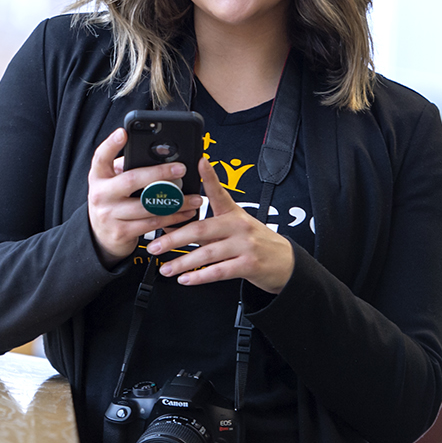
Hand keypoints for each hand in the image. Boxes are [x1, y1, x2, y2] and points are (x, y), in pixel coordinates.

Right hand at [86, 127, 204, 265]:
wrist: (102, 236)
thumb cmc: (114, 202)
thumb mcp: (112, 183)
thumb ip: (128, 169)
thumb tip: (159, 155)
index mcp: (98, 177)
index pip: (101, 156)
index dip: (111, 144)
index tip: (123, 132)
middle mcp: (100, 194)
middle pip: (131, 179)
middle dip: (159, 173)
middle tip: (181, 168)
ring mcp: (109, 215)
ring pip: (147, 205)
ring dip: (175, 202)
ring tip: (195, 198)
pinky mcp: (121, 232)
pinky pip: (152, 224)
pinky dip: (172, 218)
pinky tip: (185, 213)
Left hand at [146, 157, 296, 293]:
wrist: (286, 262)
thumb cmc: (255, 242)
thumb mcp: (235, 226)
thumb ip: (208, 226)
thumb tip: (173, 228)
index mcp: (233, 213)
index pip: (219, 192)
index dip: (210, 177)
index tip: (200, 163)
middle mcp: (239, 226)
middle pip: (201, 229)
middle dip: (174, 239)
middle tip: (155, 246)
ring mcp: (245, 245)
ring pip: (207, 253)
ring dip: (183, 262)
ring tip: (166, 268)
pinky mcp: (249, 265)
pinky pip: (219, 271)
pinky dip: (200, 277)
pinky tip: (186, 279)